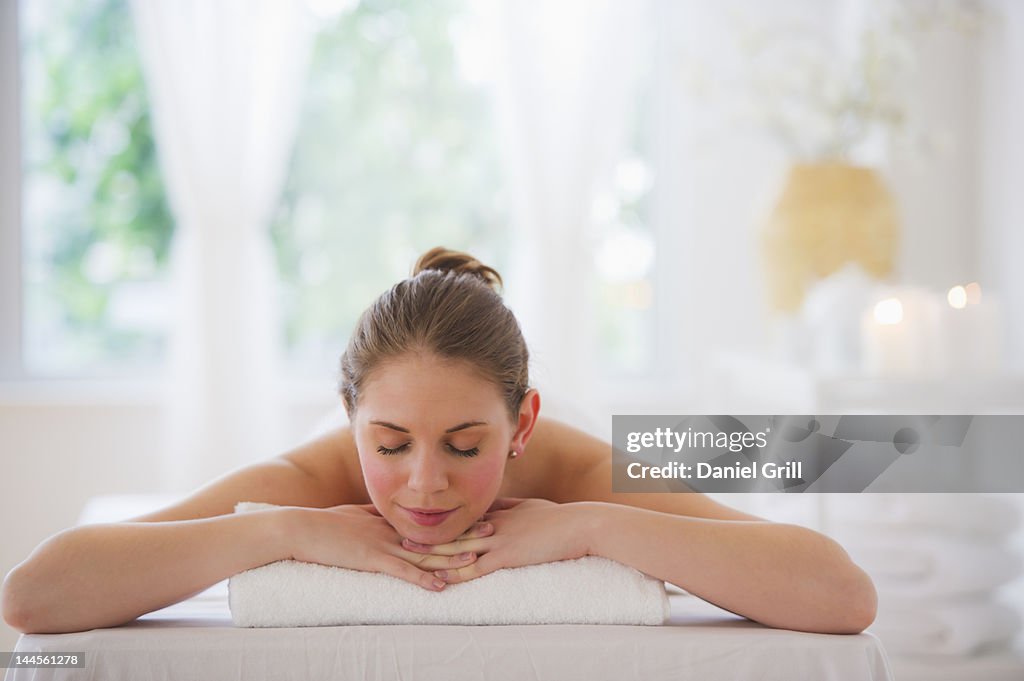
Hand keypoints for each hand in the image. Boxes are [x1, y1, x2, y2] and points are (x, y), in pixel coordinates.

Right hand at [284, 504, 492, 591]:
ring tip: (476, 560)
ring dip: (451, 558)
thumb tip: (390, 515)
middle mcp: (392, 530)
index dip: (454, 523)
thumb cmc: (325, 524)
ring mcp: (383, 544)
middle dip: (464, 536)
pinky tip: (439, 585)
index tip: (476, 519)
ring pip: (424, 553)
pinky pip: (402, 570)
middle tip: (492, 533)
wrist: (301, 528)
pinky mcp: (371, 558)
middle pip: (434, 535)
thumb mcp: (356, 515)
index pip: (429, 523)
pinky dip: (422, 578)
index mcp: (390, 521)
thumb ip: (376, 516)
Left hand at [399, 498, 594, 585]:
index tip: (418, 521)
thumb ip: (509, 506)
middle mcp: (491, 524)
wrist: (578, 525)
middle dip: (426, 535)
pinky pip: (474, 568)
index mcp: (497, 512)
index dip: (439, 520)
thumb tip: (495, 507)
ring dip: (432, 554)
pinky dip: (455, 573)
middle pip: (452, 531)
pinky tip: (439, 578)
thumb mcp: (528, 506)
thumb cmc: (558, 517)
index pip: (461, 517)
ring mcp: (497, 539)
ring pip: (457, 549)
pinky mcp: (506, 556)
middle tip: (400, 535)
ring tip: (408, 556)